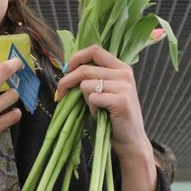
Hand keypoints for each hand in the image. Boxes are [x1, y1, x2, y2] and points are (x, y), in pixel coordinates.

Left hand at [55, 45, 155, 190]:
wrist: (130, 140)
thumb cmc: (113, 116)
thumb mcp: (105, 91)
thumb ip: (93, 77)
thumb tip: (67, 69)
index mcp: (121, 67)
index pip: (94, 50)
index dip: (76, 58)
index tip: (66, 70)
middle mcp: (125, 73)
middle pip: (85, 69)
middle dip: (67, 81)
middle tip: (60, 93)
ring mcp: (124, 86)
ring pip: (86, 84)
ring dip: (83, 98)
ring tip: (94, 108)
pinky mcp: (121, 100)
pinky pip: (92, 98)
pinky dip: (91, 108)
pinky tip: (101, 114)